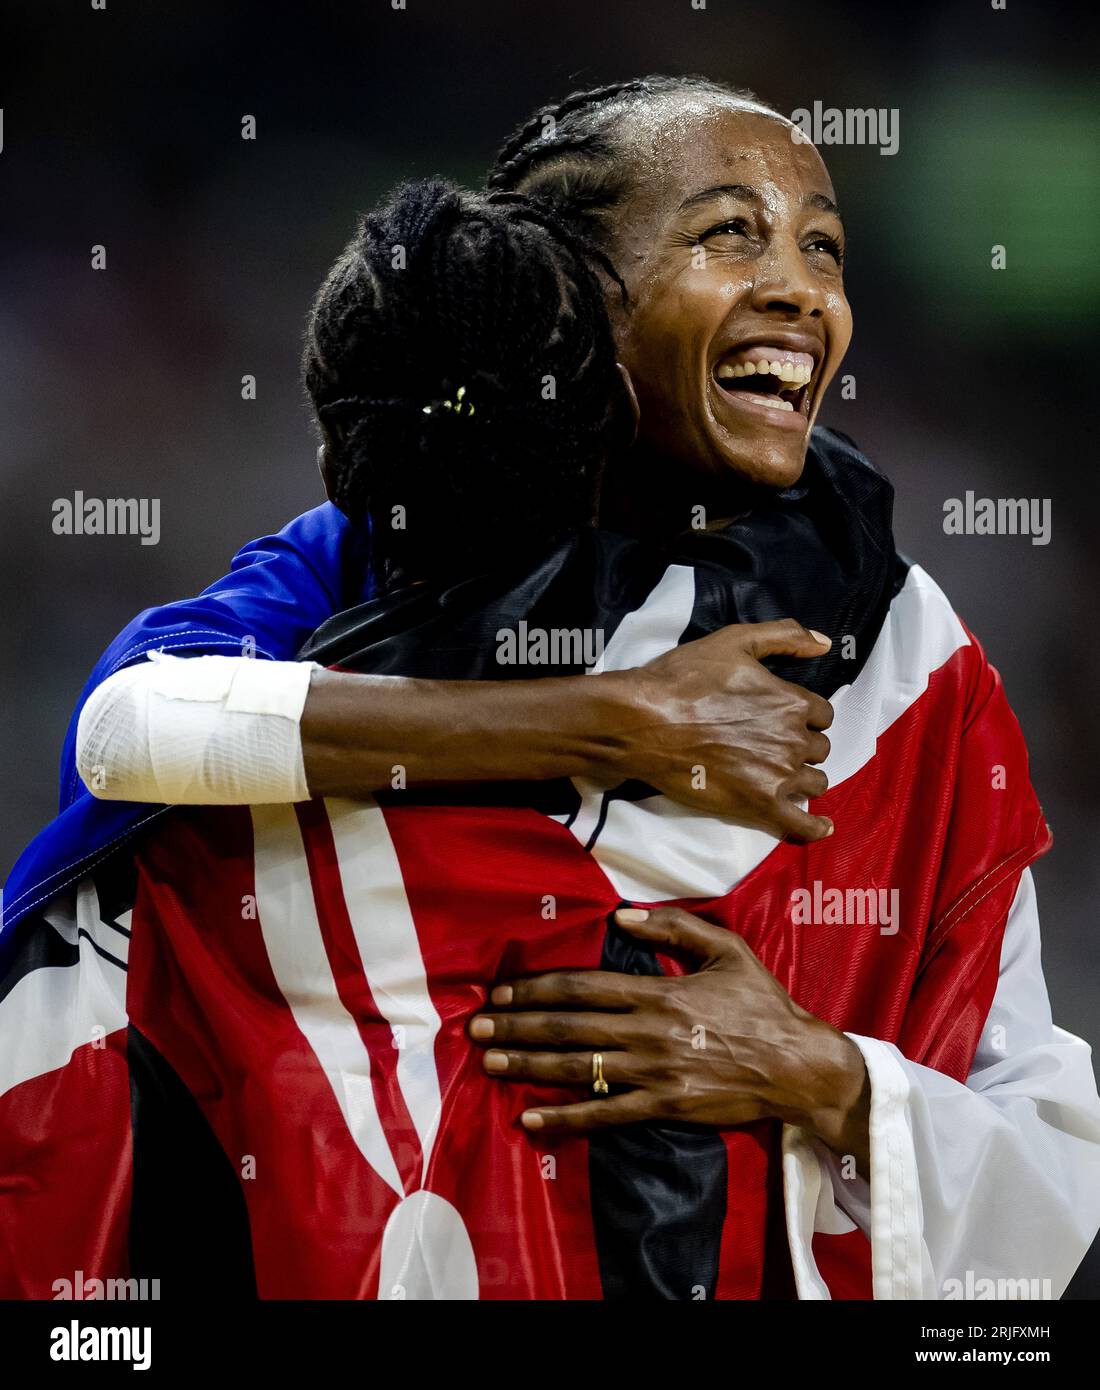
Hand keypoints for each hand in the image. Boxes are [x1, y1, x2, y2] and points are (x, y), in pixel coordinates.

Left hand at [468, 905, 869, 1173]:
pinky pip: (605, 1115)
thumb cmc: (762, 1003)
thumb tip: (622, 913)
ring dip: (528, 1066)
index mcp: (658, 991)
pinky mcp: (663, 1106)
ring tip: (489, 1061)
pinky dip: (565, 1119)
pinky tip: (531, 1121)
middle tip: (475, 1026)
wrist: (797, 1064)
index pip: (583, 987)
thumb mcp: (727, 949)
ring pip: (578, 1069)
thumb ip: (675, 927)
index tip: (501, 991)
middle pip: (569, 1027)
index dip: (537, 988)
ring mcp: (653, 1072)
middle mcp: (647, 1031)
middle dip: (517, 1025)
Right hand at [618, 619, 834, 840]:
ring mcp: (778, 775)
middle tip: (773, 744)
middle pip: (819, 748)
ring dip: (804, 778)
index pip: (822, 715)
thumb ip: (784, 636)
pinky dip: (816, 828)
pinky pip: (802, 824)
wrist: (644, 722)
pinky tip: (822, 827)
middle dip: (802, 746)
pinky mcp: (759, 805)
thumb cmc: (684, 678)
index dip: (806, 716)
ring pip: (814, 782)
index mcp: (791, 702)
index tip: (785, 718)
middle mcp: (793, 739)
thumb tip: (825, 644)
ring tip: (783, 777)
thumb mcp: (734, 641)